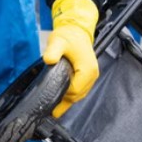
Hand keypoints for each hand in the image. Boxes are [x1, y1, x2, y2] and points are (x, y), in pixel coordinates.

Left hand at [42, 0, 99, 117]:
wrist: (76, 30)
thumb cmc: (68, 36)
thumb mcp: (58, 41)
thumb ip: (53, 51)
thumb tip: (49, 60)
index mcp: (87, 69)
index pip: (74, 90)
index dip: (62, 96)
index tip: (49, 101)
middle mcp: (92, 74)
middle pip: (77, 96)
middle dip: (64, 102)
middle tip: (49, 111)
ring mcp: (91, 76)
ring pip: (79, 95)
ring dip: (67, 101)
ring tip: (54, 111)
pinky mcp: (87, 76)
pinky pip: (80, 90)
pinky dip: (71, 97)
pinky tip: (62, 104)